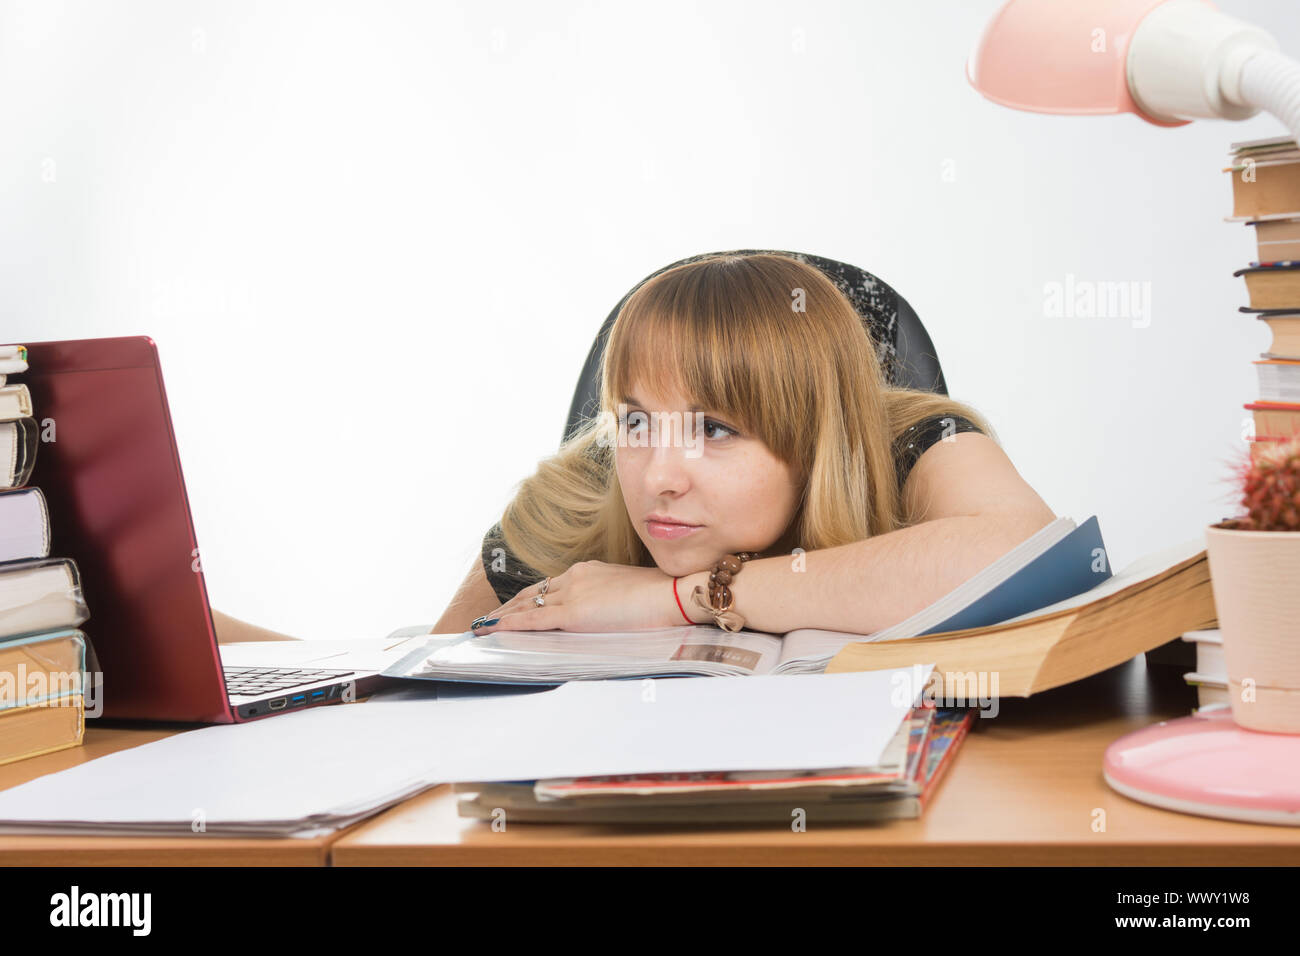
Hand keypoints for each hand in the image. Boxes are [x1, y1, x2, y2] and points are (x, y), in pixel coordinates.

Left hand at [471, 561, 707, 634]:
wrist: (674, 594)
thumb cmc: (662, 599)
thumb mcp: (629, 596)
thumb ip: (609, 603)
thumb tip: (604, 617)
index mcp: (589, 571)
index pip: (550, 585)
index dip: (528, 597)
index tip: (514, 606)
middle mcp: (575, 576)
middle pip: (531, 592)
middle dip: (506, 606)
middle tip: (487, 619)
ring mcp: (572, 592)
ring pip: (525, 604)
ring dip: (501, 616)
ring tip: (481, 627)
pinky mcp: (573, 612)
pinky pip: (531, 619)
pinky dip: (507, 625)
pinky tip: (490, 630)